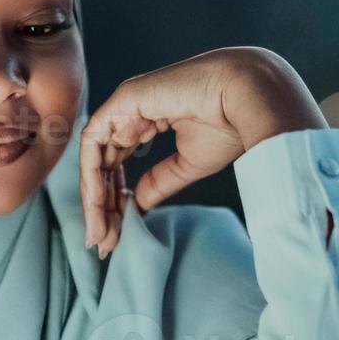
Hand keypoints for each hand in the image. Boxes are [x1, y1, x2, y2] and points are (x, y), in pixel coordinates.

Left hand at [80, 47, 326, 257]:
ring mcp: (125, 104)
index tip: (115, 233)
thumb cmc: (228, 125)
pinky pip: (94, 140)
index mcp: (149, 120)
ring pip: (94, 155)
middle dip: (101, 205)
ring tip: (100, 232)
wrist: (247, 98)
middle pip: (103, 162)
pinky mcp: (123, 99)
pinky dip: (91, 172)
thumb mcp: (187, 165)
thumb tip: (136, 208)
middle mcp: (132, 111)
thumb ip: (158, 184)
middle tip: (102, 241)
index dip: (113, 198)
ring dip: (94, 197)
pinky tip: (98, 203)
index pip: (118, 162)